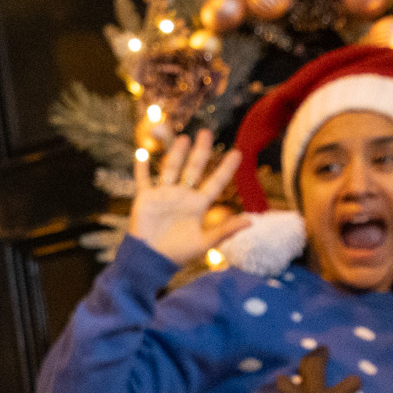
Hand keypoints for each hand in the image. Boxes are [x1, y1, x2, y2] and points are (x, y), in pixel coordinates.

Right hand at [124, 129, 255, 269]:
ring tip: (184, 138)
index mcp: (197, 205)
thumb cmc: (178, 254)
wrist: (150, 259)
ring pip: (171, 169)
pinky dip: (141, 168)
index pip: (215, 183)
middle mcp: (182, 196)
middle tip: (206, 133)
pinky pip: (143, 180)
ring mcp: (163, 196)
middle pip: (193, 169)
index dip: (226, 169)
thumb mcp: (204, 243)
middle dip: (200, 152)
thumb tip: (251, 222)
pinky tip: (140, 153)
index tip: (237, 153)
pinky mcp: (145, 199)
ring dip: (176, 154)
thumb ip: (226, 230)